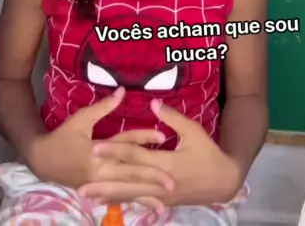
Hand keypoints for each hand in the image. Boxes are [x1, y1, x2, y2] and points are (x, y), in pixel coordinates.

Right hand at [25, 87, 173, 204]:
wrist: (42, 160)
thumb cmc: (63, 137)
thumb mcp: (81, 119)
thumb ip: (103, 107)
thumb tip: (123, 91)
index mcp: (97, 154)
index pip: (125, 145)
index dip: (144, 140)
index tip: (163, 138)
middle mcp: (101, 171)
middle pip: (130, 175)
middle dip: (151, 180)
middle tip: (172, 183)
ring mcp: (99, 184)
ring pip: (125, 191)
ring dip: (144, 198)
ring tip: (163, 206)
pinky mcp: (98, 190)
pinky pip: (118, 197)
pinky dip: (131, 201)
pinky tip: (145, 206)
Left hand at [81, 99, 242, 208]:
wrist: (224, 181)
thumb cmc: (208, 153)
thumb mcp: (194, 131)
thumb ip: (172, 118)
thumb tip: (152, 102)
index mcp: (166, 163)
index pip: (135, 156)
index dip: (114, 151)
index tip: (94, 148)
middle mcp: (160, 182)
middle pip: (127, 182)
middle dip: (103, 184)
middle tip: (80, 186)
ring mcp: (161, 195)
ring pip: (130, 196)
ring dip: (108, 196)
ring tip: (87, 197)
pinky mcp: (163, 201)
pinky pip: (139, 202)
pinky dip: (123, 202)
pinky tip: (108, 202)